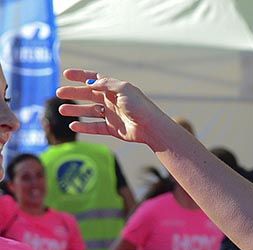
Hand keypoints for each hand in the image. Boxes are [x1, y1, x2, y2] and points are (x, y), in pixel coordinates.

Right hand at [56, 69, 178, 150]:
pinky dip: (84, 127)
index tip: (67, 74)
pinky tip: (73, 125)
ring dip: (75, 110)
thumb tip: (91, 82)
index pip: (95, 79)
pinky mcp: (113, 129)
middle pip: (89, 95)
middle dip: (74, 93)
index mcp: (115, 89)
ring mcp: (112, 115)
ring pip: (90, 111)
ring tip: (62, 111)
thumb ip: (106, 84)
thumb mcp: (123, 90)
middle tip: (59, 93)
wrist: (151, 127)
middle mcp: (112, 101)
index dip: (81, 75)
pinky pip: (95, 127)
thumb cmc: (140, 106)